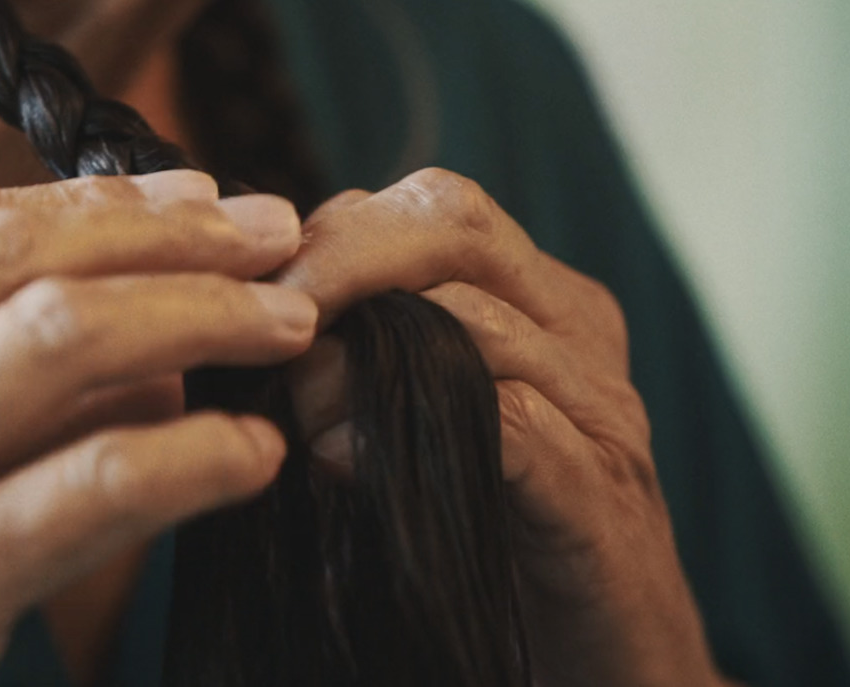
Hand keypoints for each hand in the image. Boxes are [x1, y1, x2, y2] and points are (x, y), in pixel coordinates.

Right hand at [0, 171, 315, 686]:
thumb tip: (116, 326)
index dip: (77, 201)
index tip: (179, 195)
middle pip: (4, 257)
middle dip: (158, 231)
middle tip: (264, 229)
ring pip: (62, 339)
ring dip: (200, 314)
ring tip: (285, 320)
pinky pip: (96, 484)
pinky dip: (192, 455)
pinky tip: (250, 454)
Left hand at [276, 168, 727, 686]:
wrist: (609, 670)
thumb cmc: (491, 545)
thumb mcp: (421, 430)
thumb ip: (362, 369)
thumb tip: (244, 336)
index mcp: (537, 302)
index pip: (425, 209)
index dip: (325, 233)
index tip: (241, 288)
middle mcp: (577, 334)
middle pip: (454, 221)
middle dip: (336, 257)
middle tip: (259, 319)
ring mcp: (601, 414)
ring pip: (475, 317)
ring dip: (358, 353)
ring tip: (291, 403)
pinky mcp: (601, 502)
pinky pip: (512, 425)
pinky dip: (408, 433)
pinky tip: (337, 461)